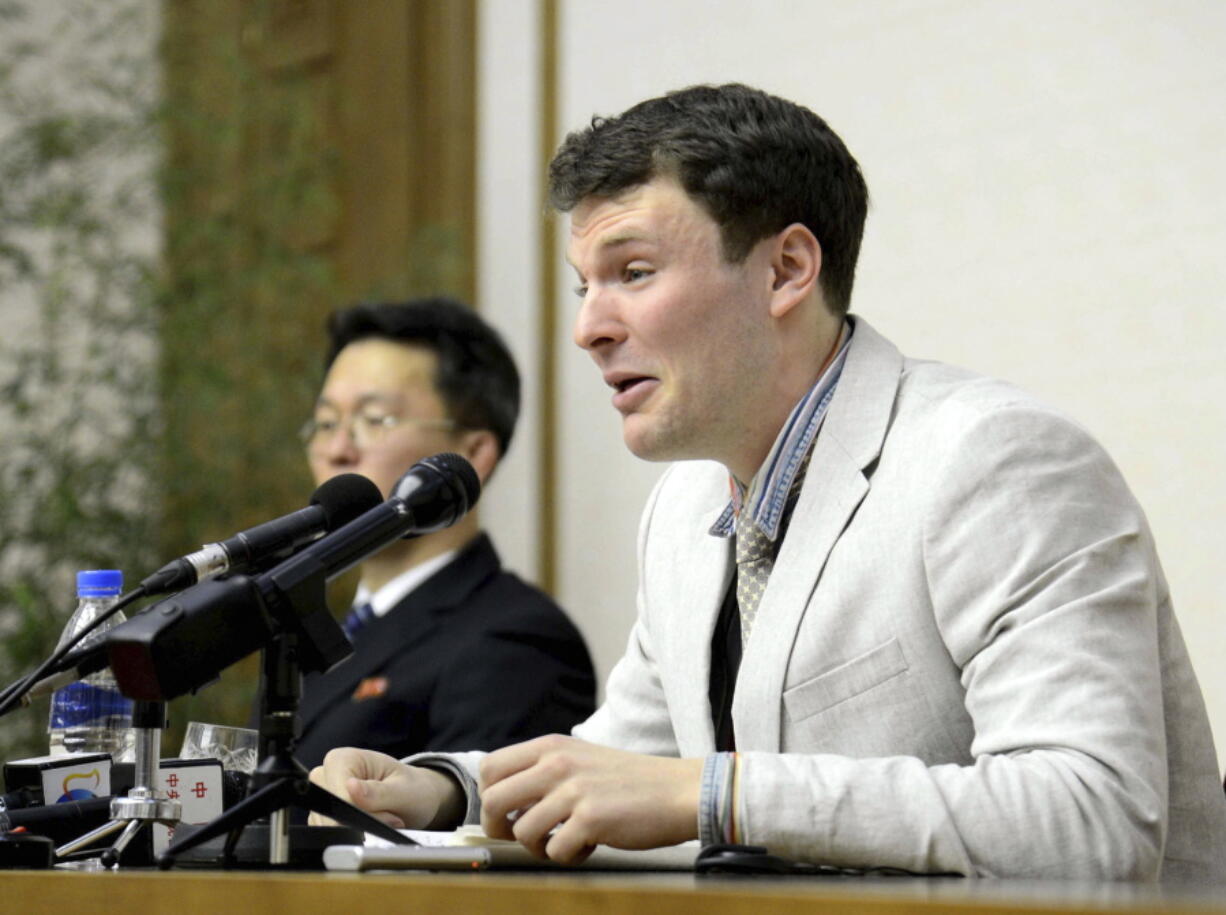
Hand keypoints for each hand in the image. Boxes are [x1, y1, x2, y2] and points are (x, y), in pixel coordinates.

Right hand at [307, 747, 464, 829]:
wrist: (416, 799)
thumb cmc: (411, 788)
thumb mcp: (403, 790)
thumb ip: (378, 792)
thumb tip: (350, 787)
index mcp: (343, 758)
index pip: (338, 794)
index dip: (360, 812)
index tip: (387, 815)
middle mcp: (327, 774)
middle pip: (332, 812)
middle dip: (362, 822)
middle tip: (391, 817)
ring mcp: (325, 796)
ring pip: (331, 826)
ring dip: (360, 830)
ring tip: (386, 819)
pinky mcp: (326, 815)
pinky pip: (333, 834)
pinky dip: (355, 835)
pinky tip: (373, 827)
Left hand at [478, 735, 702, 863]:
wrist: (679, 790)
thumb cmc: (631, 782)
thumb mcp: (580, 759)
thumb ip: (545, 771)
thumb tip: (505, 802)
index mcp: (551, 746)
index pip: (490, 767)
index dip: (488, 797)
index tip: (505, 814)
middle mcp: (557, 762)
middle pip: (493, 800)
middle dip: (500, 828)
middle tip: (526, 837)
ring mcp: (573, 790)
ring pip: (521, 831)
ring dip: (540, 847)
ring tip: (567, 841)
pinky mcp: (590, 818)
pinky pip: (554, 851)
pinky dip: (568, 857)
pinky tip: (589, 846)